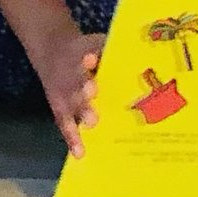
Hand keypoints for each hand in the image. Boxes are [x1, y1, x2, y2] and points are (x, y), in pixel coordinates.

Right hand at [29, 27, 105, 157]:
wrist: (52, 48)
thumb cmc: (85, 50)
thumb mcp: (98, 43)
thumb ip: (114, 53)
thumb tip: (146, 64)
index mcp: (83, 52)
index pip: (85, 53)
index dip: (87, 57)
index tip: (91, 59)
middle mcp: (72, 73)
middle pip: (76, 80)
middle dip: (84, 87)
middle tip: (93, 91)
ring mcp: (64, 91)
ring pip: (71, 102)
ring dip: (81, 110)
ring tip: (92, 122)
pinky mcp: (59, 108)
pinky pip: (65, 124)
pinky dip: (72, 138)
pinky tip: (80, 153)